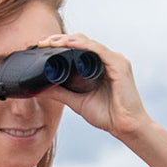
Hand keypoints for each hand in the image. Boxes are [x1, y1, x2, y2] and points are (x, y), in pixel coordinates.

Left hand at [34, 32, 152, 141]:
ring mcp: (115, 60)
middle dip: (61, 39)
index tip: (42, 45)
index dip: (61, 44)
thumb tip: (40, 88)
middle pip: (82, 41)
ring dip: (69, 40)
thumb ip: (60, 93)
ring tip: (52, 42)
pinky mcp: (120, 66)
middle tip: (43, 42)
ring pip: (89, 43)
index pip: (79, 47)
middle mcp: (108, 59)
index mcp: (100, 65)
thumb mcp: (77, 102)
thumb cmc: (107, 115)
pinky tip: (70, 44)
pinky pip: (99, 51)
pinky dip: (83, 46)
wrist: (126, 128)